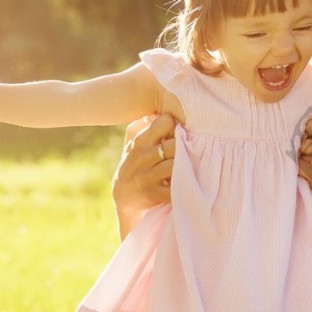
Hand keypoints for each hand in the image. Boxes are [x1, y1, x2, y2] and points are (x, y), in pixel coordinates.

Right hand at [112, 113, 175, 239]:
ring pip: (175, 163)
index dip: (175, 126)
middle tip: (186, 153)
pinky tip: (181, 182)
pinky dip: (181, 184)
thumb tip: (152, 111)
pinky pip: (175, 186)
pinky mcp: (153, 194)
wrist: (125, 201)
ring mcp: (146, 177)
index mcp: (139, 142)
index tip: (177, 134)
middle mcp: (141, 158)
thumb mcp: (131, 146)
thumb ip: (140, 127)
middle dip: (182, 148)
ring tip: (184, 167)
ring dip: (183, 166)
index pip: (165, 122)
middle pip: (174, 144)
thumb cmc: (133, 168)